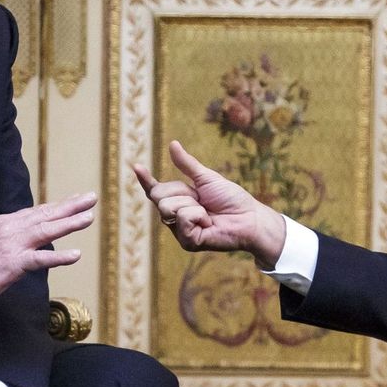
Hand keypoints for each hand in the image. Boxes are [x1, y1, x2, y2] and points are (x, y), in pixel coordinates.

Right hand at [0, 193, 95, 308]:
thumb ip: (8, 238)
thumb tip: (24, 239)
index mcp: (4, 223)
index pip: (36, 212)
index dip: (58, 206)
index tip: (75, 199)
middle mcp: (10, 229)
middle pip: (45, 215)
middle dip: (70, 206)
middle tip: (92, 197)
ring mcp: (12, 246)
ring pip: (46, 230)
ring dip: (69, 222)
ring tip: (89, 216)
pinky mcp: (12, 264)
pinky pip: (40, 259)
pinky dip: (60, 256)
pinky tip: (76, 255)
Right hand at [132, 140, 286, 266]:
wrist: (250, 217)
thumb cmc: (231, 199)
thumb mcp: (206, 178)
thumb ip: (187, 164)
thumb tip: (172, 144)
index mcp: (179, 201)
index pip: (156, 191)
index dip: (146, 180)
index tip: (137, 166)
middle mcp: (176, 218)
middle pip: (159, 197)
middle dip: (182, 193)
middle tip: (202, 200)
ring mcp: (180, 231)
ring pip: (168, 208)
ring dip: (192, 205)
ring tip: (207, 213)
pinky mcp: (188, 242)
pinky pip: (182, 219)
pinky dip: (197, 216)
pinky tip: (208, 222)